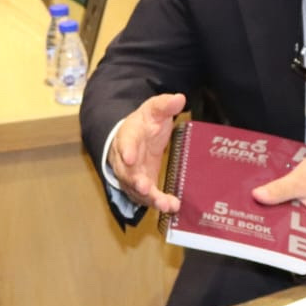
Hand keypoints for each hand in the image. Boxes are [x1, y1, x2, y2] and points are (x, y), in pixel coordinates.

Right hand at [106, 93, 185, 213]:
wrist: (134, 138)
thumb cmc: (144, 124)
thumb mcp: (154, 110)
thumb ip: (165, 105)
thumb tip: (180, 98)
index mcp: (128, 136)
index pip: (126, 142)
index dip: (127, 150)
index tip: (130, 158)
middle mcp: (125, 159)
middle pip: (127, 172)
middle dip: (135, 181)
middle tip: (144, 187)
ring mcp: (131, 174)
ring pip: (136, 189)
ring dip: (150, 198)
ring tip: (165, 204)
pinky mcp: (141, 186)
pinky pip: (147, 197)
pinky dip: (158, 203)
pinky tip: (172, 206)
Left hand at [252, 134, 305, 245]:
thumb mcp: (300, 180)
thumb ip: (279, 190)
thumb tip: (259, 196)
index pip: (304, 247)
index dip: (287, 248)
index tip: (269, 243)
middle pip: (299, 231)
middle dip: (280, 227)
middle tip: (261, 225)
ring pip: (300, 216)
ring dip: (285, 212)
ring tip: (265, 210)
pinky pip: (304, 205)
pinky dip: (292, 201)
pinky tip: (279, 195)